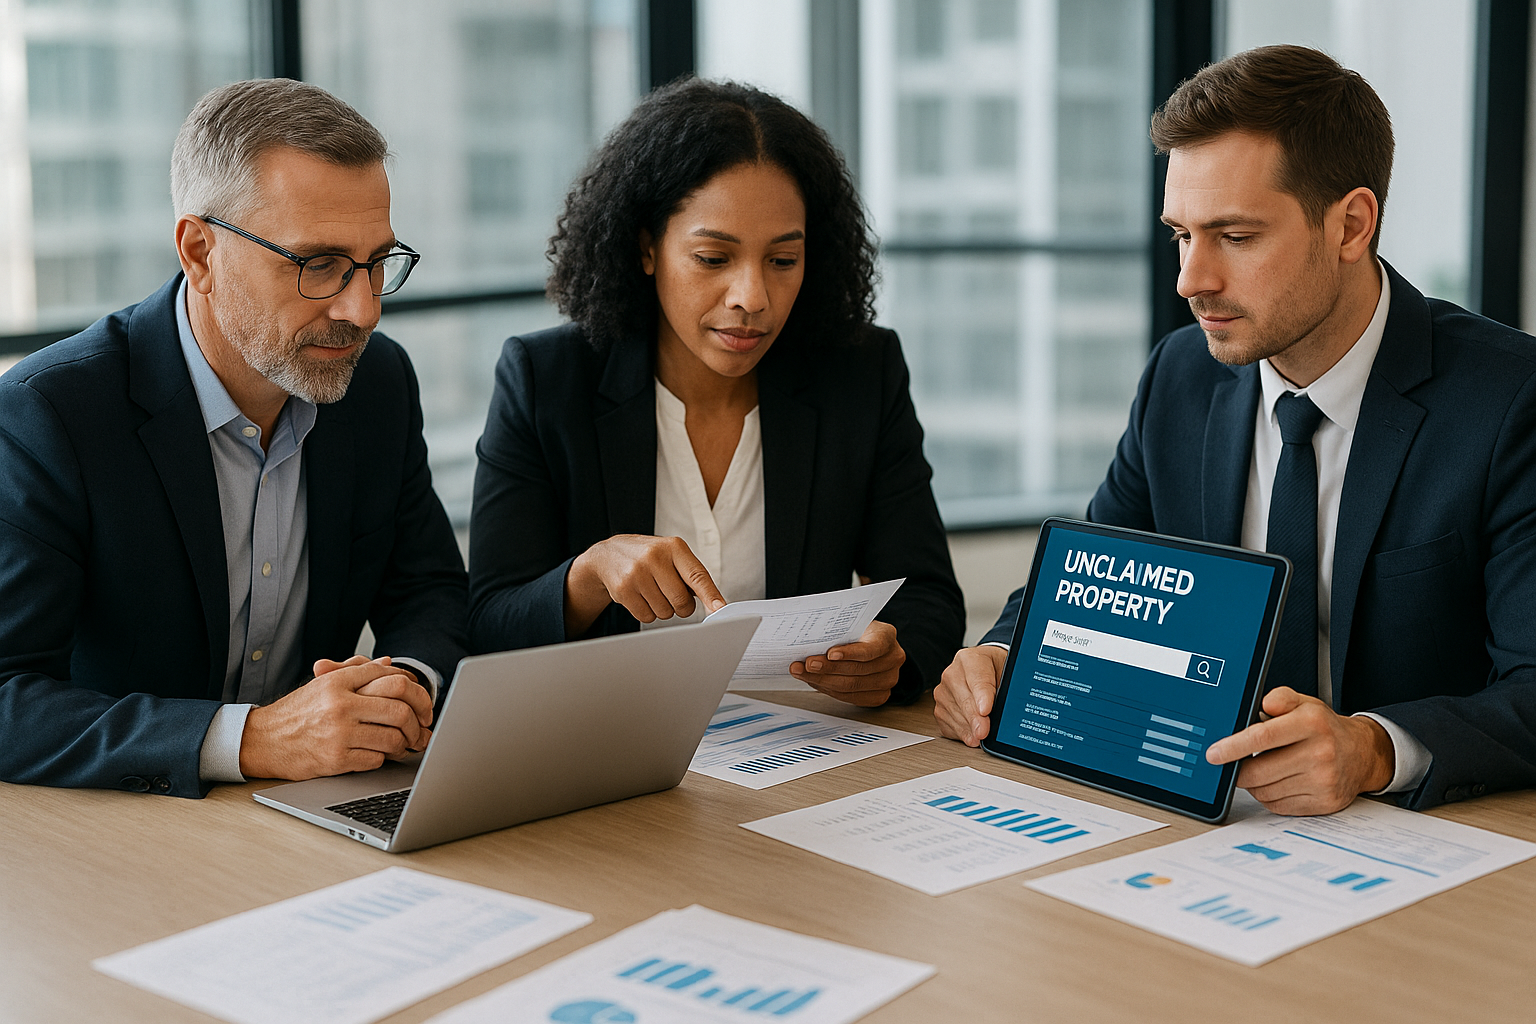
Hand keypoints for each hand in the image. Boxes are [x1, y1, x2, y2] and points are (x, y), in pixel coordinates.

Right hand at [238, 656, 435, 779]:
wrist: (262, 740)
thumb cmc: (297, 713)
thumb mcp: (324, 684)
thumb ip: (356, 672)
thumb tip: (389, 663)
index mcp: (338, 681)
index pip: (392, 678)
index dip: (417, 692)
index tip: (423, 705)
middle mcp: (340, 704)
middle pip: (400, 708)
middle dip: (419, 721)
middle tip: (423, 728)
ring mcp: (338, 733)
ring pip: (393, 737)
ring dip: (405, 743)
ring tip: (405, 744)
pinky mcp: (335, 759)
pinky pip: (377, 759)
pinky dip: (383, 758)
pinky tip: (380, 754)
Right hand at [565, 534, 725, 635]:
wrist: (608, 555)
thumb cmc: (648, 557)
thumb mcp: (670, 555)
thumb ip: (691, 575)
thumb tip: (714, 602)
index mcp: (673, 547)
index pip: (697, 575)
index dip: (710, 595)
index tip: (720, 609)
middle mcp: (654, 557)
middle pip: (682, 601)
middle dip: (681, 606)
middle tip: (673, 596)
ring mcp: (637, 573)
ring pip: (665, 612)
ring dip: (663, 609)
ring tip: (652, 591)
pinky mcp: (623, 590)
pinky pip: (647, 617)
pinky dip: (647, 612)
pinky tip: (640, 596)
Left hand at [790, 620, 904, 706]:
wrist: (866, 642)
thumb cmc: (856, 632)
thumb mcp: (849, 624)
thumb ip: (837, 631)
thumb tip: (809, 641)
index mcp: (887, 637)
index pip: (871, 648)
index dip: (850, 653)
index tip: (830, 653)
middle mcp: (892, 659)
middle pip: (858, 669)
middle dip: (828, 668)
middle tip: (808, 664)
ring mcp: (888, 679)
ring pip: (851, 686)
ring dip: (823, 680)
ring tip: (803, 672)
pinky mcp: (879, 695)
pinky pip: (850, 697)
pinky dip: (828, 689)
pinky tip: (814, 681)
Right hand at [934, 645, 1006, 744]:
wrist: (984, 670)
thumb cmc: (996, 670)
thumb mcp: (1008, 671)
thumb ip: (1008, 687)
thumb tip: (1008, 709)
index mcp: (970, 659)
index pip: (977, 679)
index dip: (982, 697)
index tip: (986, 710)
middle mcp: (952, 674)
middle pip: (964, 701)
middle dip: (975, 719)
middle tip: (984, 732)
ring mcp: (943, 692)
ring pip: (956, 716)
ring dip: (970, 729)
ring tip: (983, 735)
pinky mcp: (940, 709)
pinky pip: (949, 726)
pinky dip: (963, 733)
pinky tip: (973, 733)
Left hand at [1205, 686, 1395, 814]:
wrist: (1362, 754)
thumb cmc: (1324, 728)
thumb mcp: (1304, 703)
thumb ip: (1280, 698)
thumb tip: (1264, 703)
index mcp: (1311, 723)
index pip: (1263, 737)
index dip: (1233, 747)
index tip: (1214, 754)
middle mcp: (1320, 753)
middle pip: (1259, 771)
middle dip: (1239, 770)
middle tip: (1234, 763)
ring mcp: (1323, 781)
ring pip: (1265, 791)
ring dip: (1254, 783)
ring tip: (1263, 769)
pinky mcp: (1324, 803)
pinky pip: (1278, 806)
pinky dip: (1269, 796)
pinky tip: (1277, 782)